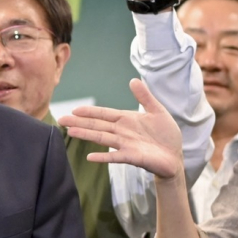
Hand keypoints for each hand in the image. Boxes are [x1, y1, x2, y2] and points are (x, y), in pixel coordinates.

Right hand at [58, 79, 183, 178]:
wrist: (175, 156)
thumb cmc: (166, 135)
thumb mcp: (157, 111)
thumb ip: (145, 97)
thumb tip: (133, 80)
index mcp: (126, 120)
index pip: (104, 114)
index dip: (90, 112)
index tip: (75, 110)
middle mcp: (121, 132)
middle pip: (97, 125)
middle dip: (79, 122)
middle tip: (61, 120)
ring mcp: (125, 145)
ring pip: (102, 138)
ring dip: (86, 135)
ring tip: (71, 132)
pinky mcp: (132, 157)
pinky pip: (115, 157)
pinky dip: (103, 157)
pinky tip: (90, 157)